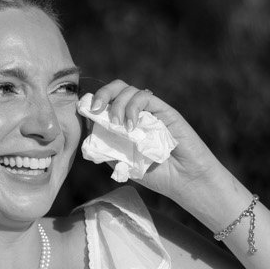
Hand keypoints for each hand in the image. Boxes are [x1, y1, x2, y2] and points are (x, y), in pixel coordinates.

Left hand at [84, 79, 220, 200]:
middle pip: (116, 88)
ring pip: (128, 90)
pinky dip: (133, 108)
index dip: (93, 102)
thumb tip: (89, 129)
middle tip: (96, 110)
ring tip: (118, 125)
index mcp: (125, 122)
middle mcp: (137, 112)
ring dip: (117, 104)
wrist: (185, 180)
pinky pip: (145, 97)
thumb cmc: (156, 174)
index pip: (106, 102)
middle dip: (101, 94)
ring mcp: (151, 110)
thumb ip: (107, 147)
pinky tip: (132, 126)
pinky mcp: (164, 110)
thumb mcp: (123, 163)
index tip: (85, 112)